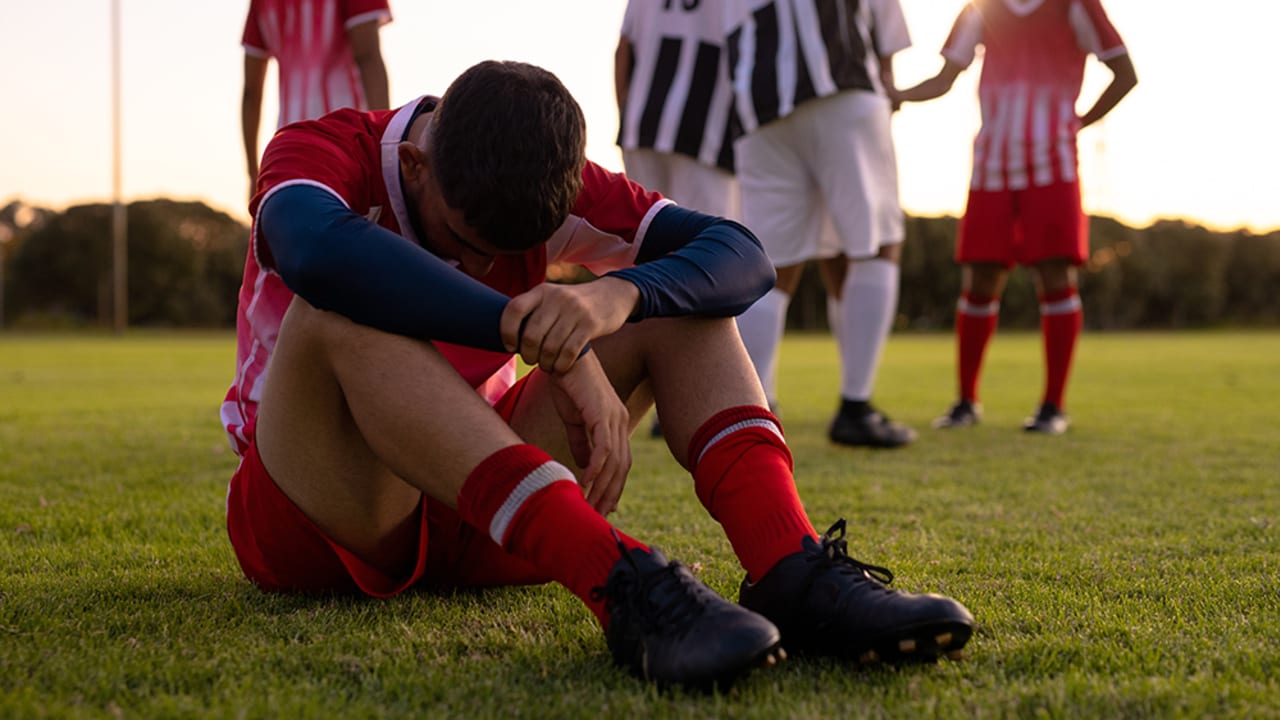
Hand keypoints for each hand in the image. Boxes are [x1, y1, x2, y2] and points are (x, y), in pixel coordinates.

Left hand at [501, 277, 638, 373]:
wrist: (611, 295)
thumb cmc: (573, 305)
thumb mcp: (552, 298)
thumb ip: (533, 311)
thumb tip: (508, 337)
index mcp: (541, 291)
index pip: (514, 310)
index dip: (507, 331)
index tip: (511, 345)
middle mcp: (556, 298)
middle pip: (531, 335)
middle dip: (528, 355)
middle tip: (532, 360)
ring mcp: (575, 311)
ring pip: (550, 347)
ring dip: (545, 363)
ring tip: (547, 365)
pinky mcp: (590, 324)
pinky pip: (569, 352)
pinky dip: (561, 365)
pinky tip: (560, 367)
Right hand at [547, 350, 631, 514]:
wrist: (562, 357)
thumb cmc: (567, 384)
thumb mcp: (574, 419)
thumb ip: (581, 442)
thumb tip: (584, 466)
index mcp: (615, 423)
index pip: (621, 462)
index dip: (614, 486)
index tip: (604, 508)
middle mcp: (620, 422)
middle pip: (621, 467)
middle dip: (609, 494)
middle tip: (596, 516)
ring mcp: (613, 418)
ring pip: (613, 462)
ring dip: (601, 487)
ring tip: (589, 506)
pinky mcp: (601, 414)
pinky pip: (602, 448)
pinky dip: (595, 469)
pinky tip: (584, 484)